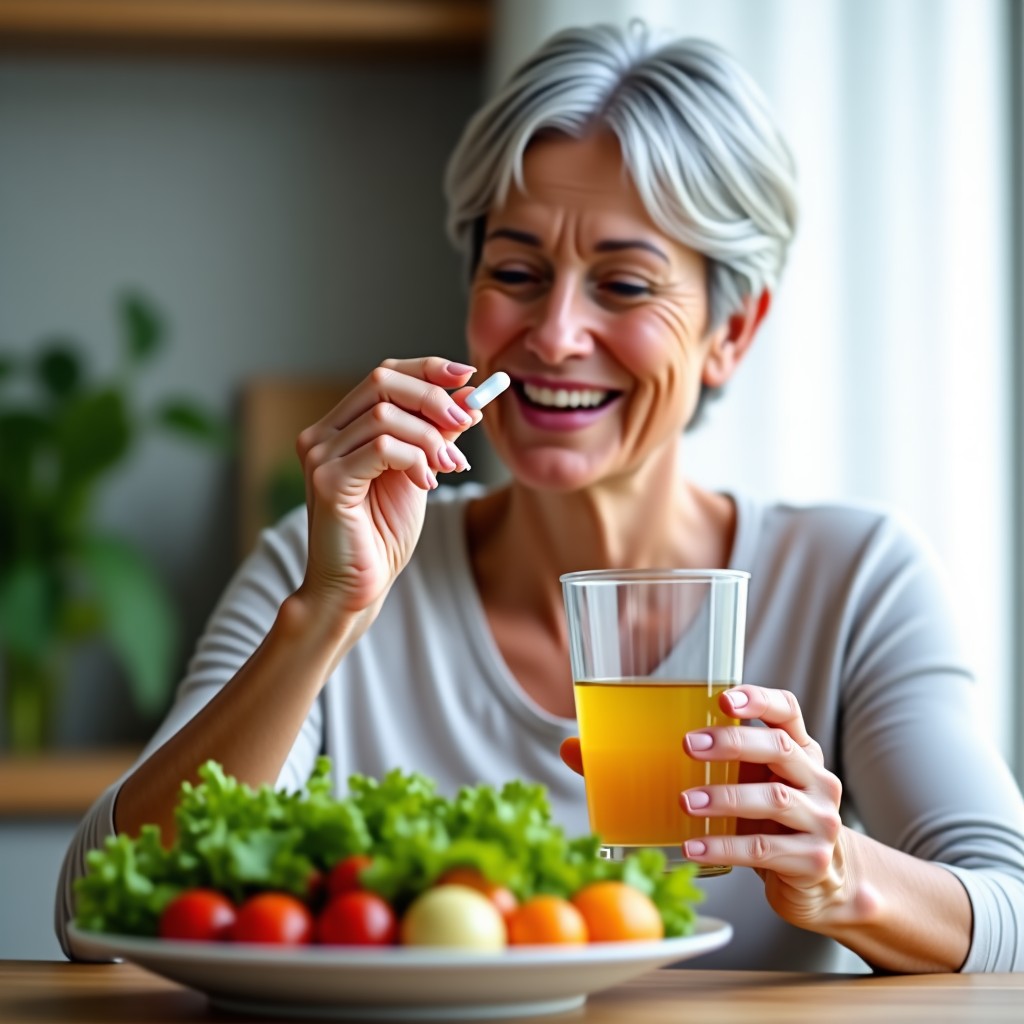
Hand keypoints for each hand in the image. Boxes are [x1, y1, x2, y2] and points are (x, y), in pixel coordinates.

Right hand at [294, 357, 479, 614]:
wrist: (358, 585)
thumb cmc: (384, 532)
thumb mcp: (420, 471)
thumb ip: (436, 434)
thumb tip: (468, 396)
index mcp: (340, 426)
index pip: (382, 375)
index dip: (426, 369)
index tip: (467, 377)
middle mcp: (322, 434)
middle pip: (381, 382)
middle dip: (433, 398)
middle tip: (465, 423)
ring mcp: (319, 455)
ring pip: (387, 416)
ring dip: (430, 438)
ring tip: (449, 465)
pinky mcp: (327, 481)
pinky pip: (383, 449)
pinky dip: (415, 460)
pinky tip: (427, 484)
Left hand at [559, 686, 848, 932]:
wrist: (818, 883)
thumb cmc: (761, 819)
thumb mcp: (729, 782)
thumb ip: (672, 762)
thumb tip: (575, 748)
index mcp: (795, 748)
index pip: (786, 709)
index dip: (758, 698)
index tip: (722, 696)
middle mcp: (814, 777)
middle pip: (780, 746)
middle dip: (732, 742)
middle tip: (686, 744)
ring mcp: (819, 819)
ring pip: (772, 798)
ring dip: (724, 798)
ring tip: (683, 802)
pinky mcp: (810, 860)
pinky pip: (765, 850)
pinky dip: (725, 848)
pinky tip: (692, 849)